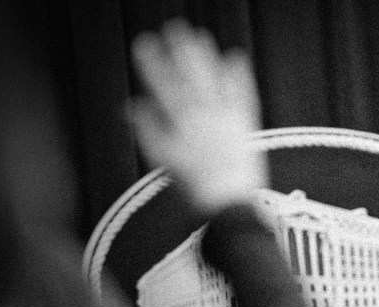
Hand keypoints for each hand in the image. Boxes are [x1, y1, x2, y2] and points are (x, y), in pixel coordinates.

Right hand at [129, 18, 267, 211]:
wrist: (230, 206)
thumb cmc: (195, 189)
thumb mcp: (162, 161)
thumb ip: (148, 130)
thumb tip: (132, 107)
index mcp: (181, 124)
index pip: (163, 85)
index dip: (152, 62)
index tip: (144, 43)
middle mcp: (205, 116)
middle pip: (191, 76)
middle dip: (181, 51)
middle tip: (175, 28)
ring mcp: (228, 119)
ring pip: (216, 80)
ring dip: (207, 57)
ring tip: (201, 37)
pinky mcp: (246, 125)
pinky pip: (243, 94)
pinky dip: (239, 75)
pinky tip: (236, 58)